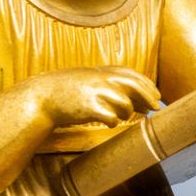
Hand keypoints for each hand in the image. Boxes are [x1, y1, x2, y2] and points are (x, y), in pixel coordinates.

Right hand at [28, 67, 160, 128]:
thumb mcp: (87, 80)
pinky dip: (113, 121)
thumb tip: (137, 100)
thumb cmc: (65, 92)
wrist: (39, 98)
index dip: (146, 84)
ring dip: (127, 112)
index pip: (131, 74)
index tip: (156, 95)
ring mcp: (95, 93)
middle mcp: (100, 79)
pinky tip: (108, 123)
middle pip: (134, 85)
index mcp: (100, 71)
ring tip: (121, 116)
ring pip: (125, 104)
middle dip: (148, 97)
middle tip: (155, 108)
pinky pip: (111, 117)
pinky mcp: (88, 108)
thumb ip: (108, 84)